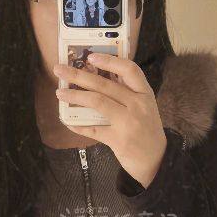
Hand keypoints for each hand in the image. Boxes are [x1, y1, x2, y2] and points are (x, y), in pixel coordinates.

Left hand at [53, 55, 167, 188]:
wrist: (156, 159)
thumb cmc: (147, 129)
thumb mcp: (145, 106)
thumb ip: (128, 92)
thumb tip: (97, 77)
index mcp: (145, 93)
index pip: (129, 69)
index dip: (109, 61)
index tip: (90, 57)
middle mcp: (137, 105)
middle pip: (104, 84)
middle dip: (78, 75)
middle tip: (60, 70)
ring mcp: (128, 123)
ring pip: (97, 102)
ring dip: (75, 96)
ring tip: (60, 93)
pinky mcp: (118, 140)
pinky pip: (93, 129)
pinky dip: (78, 125)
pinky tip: (67, 121)